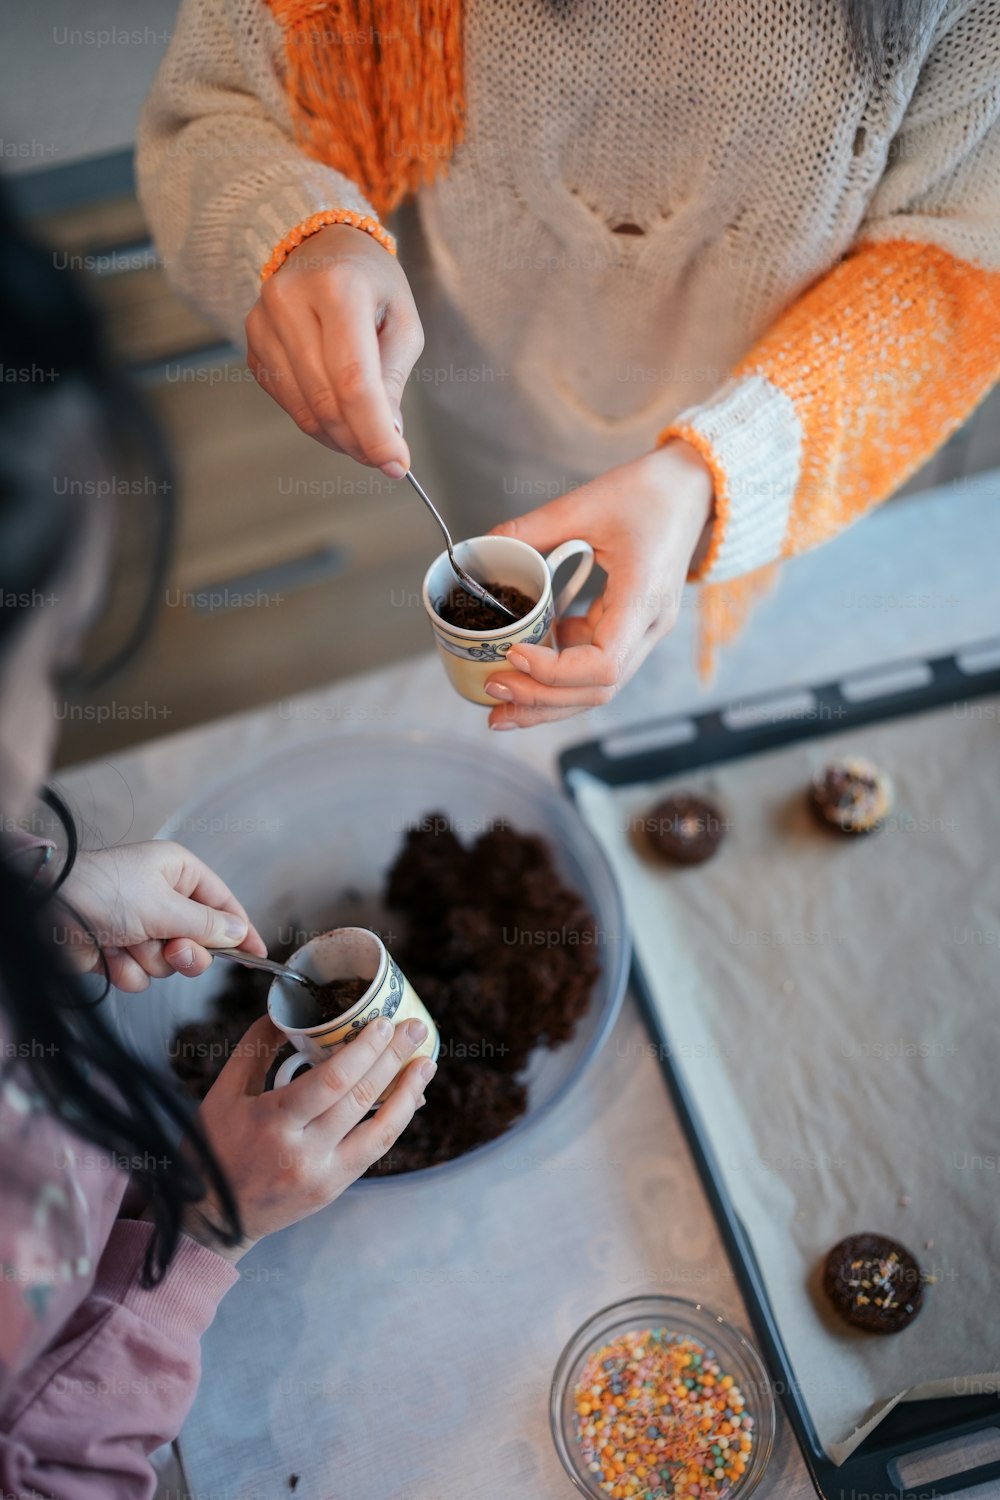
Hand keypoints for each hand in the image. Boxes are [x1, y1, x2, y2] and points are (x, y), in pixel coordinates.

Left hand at [53, 841, 265, 990]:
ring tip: (127, 944)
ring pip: (169, 962)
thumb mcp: (164, 905)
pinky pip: (142, 974)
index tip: (258, 954)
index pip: (222, 902)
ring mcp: (139, 926)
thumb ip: (206, 924)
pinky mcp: (119, 951)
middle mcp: (161, 898)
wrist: (44, 911)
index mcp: (177, 872)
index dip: (240, 929)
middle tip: (173, 949)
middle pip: (198, 939)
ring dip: (150, 959)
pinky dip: (127, 969)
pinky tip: (108, 955)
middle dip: (185, 951)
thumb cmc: (104, 892)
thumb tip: (238, 932)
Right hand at [185, 1014, 435, 1260]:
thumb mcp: (224, 1093)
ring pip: (378, 1131)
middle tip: (415, 1028)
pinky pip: (373, 1151)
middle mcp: (301, 1152)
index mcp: (271, 1122)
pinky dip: (395, 1121)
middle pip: (359, 1100)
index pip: (329, 1082)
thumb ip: (255, 1049)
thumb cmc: (214, 1147)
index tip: (383, 1023)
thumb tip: (286, 1011)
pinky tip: (408, 1098)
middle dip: (393, 1060)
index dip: (363, 1051)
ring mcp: (321, 1175)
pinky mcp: (333, 1189)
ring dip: (407, 1093)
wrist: (212, 1217)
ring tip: (425, 1062)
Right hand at [245, 225, 421, 475]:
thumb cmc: (369, 281)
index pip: (354, 379)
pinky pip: (287, 402)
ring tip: (366, 437)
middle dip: (360, 441)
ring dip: (340, 438)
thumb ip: (393, 376)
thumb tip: (387, 434)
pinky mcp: (252, 343)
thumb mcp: (401, 318)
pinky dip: (317, 421)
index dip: (374, 431)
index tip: (397, 463)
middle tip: (387, 458)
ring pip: (303, 409)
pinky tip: (338, 414)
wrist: (318, 243)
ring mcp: (263, 323)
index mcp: (338, 288)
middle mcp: (290, 302)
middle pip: (326, 400)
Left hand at [483, 440, 714, 727]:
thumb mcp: (586, 503)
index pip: (604, 663)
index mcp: (644, 597)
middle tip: (493, 689)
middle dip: (542, 699)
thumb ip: (534, 528)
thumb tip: (486, 546)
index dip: (555, 671)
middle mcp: (650, 625)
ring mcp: (644, 631)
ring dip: (548, 700)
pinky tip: (525, 665)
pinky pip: (595, 666)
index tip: (514, 653)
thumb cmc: (650, 492)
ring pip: (596, 687)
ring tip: (500, 702)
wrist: (691, 488)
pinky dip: (560, 675)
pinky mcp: (632, 628)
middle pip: (598, 689)